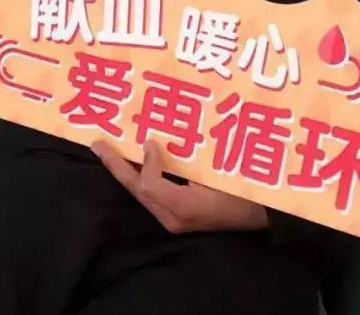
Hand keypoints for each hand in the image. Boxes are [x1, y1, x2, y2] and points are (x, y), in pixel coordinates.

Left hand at [93, 139, 267, 233]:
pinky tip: (134, 160)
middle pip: (136, 191)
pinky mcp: (176, 217)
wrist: (261, 215)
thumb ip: (190, 158)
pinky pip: (152, 195)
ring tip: (109, 150)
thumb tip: (160, 139)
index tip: (149, 141)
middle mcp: (173, 218)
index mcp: (184, 208)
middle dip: (116, 166)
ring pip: (141, 194)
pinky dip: (141, 176)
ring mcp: (174, 220)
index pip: (149, 186)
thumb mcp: (220, 170)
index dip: (146, 162)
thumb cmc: (244, 189)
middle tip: (97, 144)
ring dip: (125, 171)